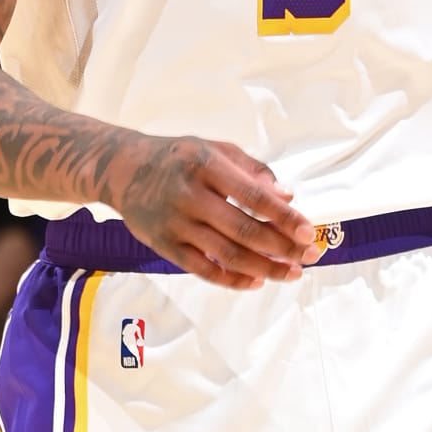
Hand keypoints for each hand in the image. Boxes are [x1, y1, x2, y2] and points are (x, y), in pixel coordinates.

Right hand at [110, 134, 315, 287]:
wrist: (123, 169)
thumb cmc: (179, 158)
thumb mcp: (215, 149)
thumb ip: (253, 171)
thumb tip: (288, 197)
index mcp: (206, 165)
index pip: (253, 196)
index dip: (283, 217)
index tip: (307, 231)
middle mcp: (190, 195)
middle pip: (243, 230)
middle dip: (281, 248)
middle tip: (308, 257)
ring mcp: (175, 223)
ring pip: (226, 254)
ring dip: (264, 268)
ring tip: (290, 273)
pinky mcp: (164, 246)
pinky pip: (202, 270)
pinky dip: (232, 280)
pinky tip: (256, 282)